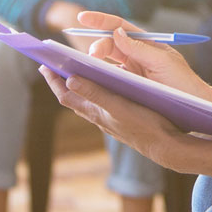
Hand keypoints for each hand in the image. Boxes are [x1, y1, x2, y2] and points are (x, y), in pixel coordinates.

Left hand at [38, 65, 211, 176]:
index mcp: (96, 112)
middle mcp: (99, 117)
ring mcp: (110, 120)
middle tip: (52, 66)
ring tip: (72, 73)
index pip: (66, 96)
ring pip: (86, 102)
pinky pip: (100, 104)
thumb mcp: (119, 106)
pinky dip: (94, 92)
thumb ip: (95, 93)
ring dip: (77, 87)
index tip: (43, 65)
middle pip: (73, 98)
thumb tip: (69, 80)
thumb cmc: (145, 124)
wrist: (167, 146)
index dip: (54, 81)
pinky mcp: (121, 120)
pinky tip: (102, 87)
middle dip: (61, 82)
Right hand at [74, 11, 211, 100]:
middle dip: (98, 45)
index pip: (120, 26)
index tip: (82, 18)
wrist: (195, 107)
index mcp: (145, 43)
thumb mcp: (162, 62)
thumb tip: (116, 32)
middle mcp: (136, 53)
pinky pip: (110, 78)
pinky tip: (92, 79)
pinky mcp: (129, 86)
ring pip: (107, 60)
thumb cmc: (182, 82)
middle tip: (91, 55)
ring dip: (96, 61)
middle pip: (110, 43)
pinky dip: (99, 76)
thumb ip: (139, 48)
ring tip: (86, 65)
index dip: (100, 20)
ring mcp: (132, 69)